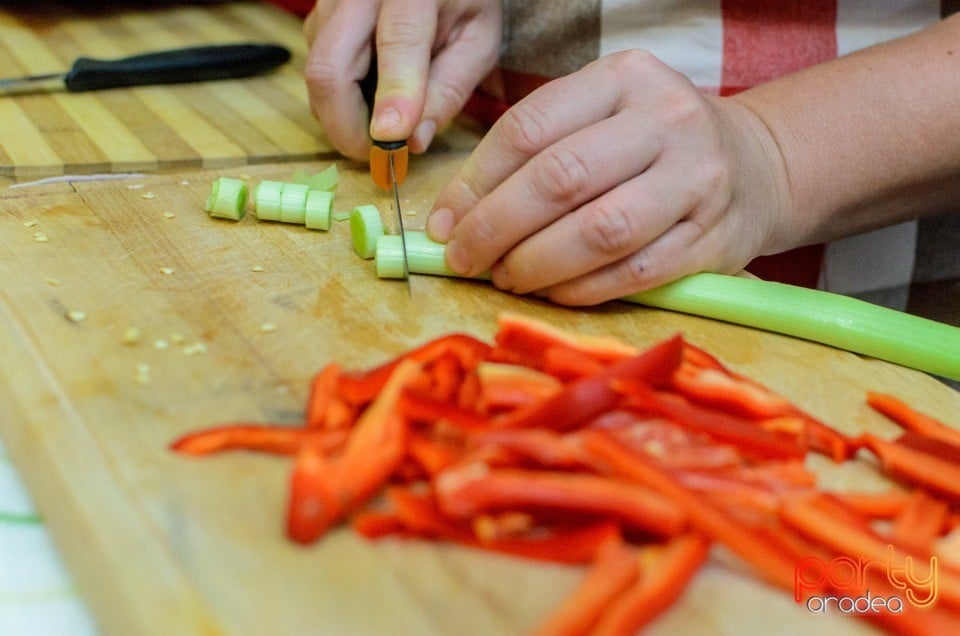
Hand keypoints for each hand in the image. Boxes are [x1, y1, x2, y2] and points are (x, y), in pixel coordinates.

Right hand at [304, 0, 501, 160]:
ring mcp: (330, 3)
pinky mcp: (317, 19)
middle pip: (330, 67)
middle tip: (377, 156)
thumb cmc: (461, 3)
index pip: (398, 42)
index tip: (392, 141)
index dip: (394, 95)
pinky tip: (370, 98)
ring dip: (344, 115)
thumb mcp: (477, 42)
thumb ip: (450, 89)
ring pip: (317, 74)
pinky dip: (340, 100)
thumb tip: (413, 140)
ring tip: (384, 122)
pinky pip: (316, 71)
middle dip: (347, 127)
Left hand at [426, 50, 795, 305]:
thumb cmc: (655, 144)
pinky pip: (633, 272)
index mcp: (624, 77)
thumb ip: (537, 151)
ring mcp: (697, 179)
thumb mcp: (603, 116)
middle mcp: (666, 119)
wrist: (755, 166)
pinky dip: (581, 289)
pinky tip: (553, 293)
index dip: (474, 183)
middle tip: (464, 259)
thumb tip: (455, 216)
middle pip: (560, 178)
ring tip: (506, 278)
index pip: (529, 128)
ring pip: (599, 231)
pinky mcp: (714, 238)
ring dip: (536, 265)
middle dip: (496, 228)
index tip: (443, 223)